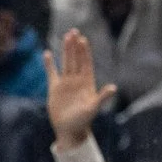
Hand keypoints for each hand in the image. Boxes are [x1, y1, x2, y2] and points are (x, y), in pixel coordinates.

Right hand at [43, 29, 116, 146]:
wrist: (70, 130)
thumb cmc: (83, 120)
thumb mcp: (93, 108)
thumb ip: (102, 97)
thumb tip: (114, 88)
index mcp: (87, 82)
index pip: (86, 63)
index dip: (85, 51)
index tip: (83, 39)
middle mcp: (77, 80)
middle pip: (76, 59)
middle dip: (75, 46)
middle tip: (73, 31)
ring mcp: (66, 83)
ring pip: (66, 62)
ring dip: (66, 50)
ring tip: (65, 36)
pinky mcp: (55, 88)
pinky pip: (52, 73)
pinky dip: (49, 64)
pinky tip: (47, 53)